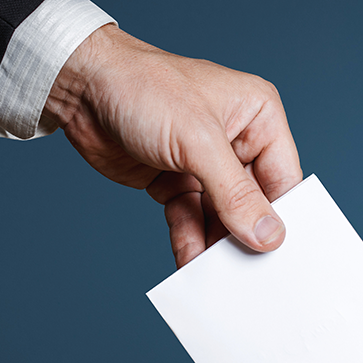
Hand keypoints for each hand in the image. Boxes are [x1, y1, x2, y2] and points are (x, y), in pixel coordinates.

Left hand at [44, 24, 302, 267]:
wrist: (79, 87)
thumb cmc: (142, 88)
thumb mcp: (198, 141)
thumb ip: (235, 192)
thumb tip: (268, 234)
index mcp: (258, 116)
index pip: (283, 177)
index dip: (281, 216)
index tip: (277, 254)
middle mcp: (237, 139)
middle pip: (254, 201)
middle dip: (246, 234)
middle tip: (246, 273)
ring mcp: (205, 162)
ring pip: (221, 215)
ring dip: (216, 243)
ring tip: (215, 275)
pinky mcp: (176, 180)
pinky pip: (191, 217)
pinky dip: (190, 240)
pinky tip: (188, 262)